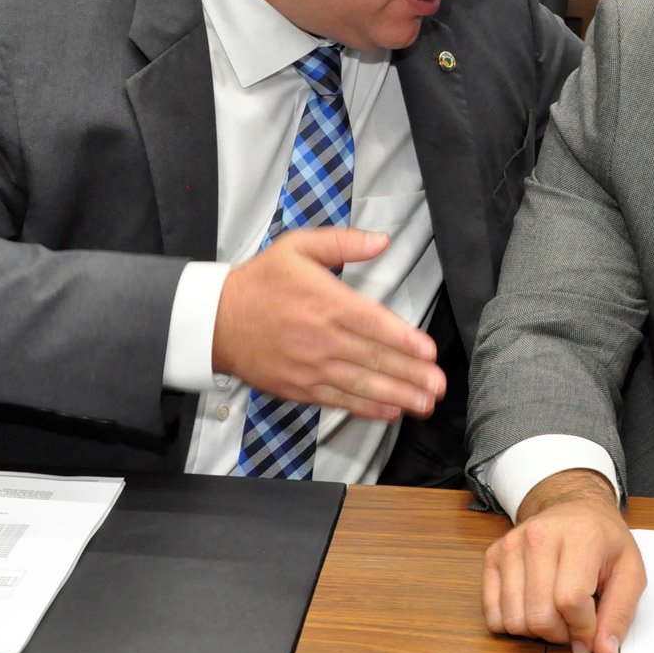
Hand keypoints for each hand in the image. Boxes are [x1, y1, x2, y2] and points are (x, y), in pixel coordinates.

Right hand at [212, 226, 444, 418]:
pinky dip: (366, 408)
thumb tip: (381, 239)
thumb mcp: (298, 247)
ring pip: (361, 384)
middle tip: (438, 385)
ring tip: (424, 404)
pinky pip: (339, 400)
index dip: (403, 339)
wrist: (215, 320)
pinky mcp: (299, 388)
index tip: (429, 351)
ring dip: (397, 396)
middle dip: (411, 374)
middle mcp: (321, 338)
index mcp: (325, 302)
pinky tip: (390, 412)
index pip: (372, 323)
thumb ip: (342, 242)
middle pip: (373, 358)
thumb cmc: (259, 282)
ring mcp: (310, 367)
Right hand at [482, 469, 645, 652]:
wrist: (575, 508)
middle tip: (575, 623)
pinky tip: (533, 608)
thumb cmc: (604, 541)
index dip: (584, 629)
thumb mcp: (630, 571)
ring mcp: (511, 544)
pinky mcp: (493, 556)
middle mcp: (539, 535)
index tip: (592, 632)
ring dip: (537, 631)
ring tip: (555, 613)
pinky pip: (492, 614)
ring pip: (514, 620)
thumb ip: (620, 613)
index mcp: (580, 535)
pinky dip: (513, 624)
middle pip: (540, 616)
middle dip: (561, 634)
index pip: (571, 601)